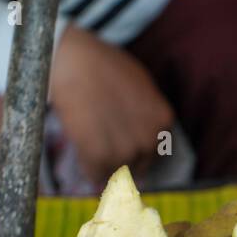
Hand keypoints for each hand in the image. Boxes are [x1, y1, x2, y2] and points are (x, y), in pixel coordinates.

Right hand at [48, 24, 174, 186]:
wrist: (73, 61)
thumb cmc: (102, 64)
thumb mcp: (140, 84)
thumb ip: (147, 111)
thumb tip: (146, 133)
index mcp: (163, 121)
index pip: (154, 150)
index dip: (135, 147)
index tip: (119, 141)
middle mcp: (150, 139)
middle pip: (138, 165)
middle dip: (122, 159)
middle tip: (102, 143)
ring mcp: (127, 149)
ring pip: (116, 172)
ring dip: (103, 163)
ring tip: (89, 141)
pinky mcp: (101, 155)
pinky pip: (95, 175)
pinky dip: (87, 167)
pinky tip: (81, 150)